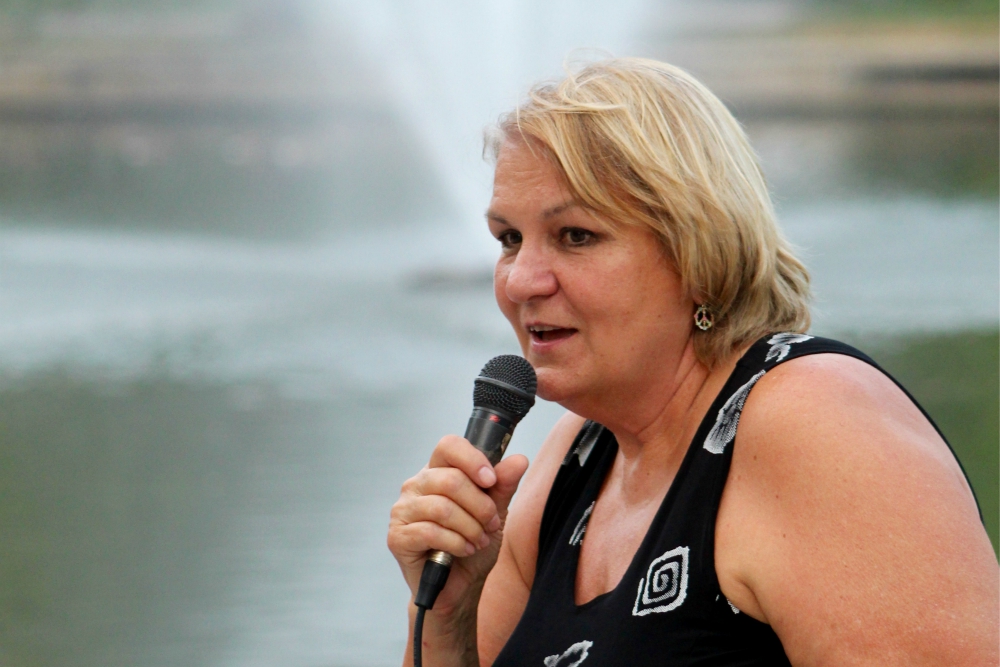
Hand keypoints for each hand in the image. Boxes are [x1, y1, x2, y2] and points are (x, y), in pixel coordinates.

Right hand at [388, 434, 528, 617]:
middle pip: (451, 480)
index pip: (449, 446)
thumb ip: (503, 486)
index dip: (472, 460)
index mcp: (437, 472)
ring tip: (479, 540)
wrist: (460, 587)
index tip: (491, 481)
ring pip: (442, 507)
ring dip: (470, 527)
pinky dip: (455, 542)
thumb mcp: (495, 513)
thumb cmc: (472, 546)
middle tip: (491, 524)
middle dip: (480, 506)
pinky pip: (430, 532)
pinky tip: (464, 550)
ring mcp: (403, 510)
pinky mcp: (397, 537)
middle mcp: (416, 486)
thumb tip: (519, 460)